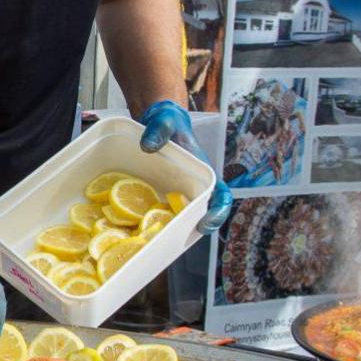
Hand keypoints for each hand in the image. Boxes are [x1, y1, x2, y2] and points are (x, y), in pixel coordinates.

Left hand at [137, 99, 233, 231]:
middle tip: (180, 240)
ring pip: (184, 217)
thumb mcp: (164, 121)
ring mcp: (179, 193)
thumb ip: (159, 130)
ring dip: (176, 231)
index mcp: (203, 172)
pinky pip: (163, 212)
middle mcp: (194, 186)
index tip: (206, 221)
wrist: (158, 124)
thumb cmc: (168, 122)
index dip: (219, 211)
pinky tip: (139, 229)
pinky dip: (155, 221)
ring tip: (160, 240)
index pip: (221, 195)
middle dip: (195, 230)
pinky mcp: (163, 195)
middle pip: (204, 214)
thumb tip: (147, 146)